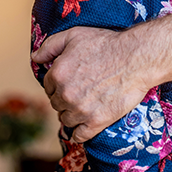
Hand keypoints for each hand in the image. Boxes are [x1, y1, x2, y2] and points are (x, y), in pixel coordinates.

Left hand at [32, 26, 155, 142]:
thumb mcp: (74, 35)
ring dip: (73, 114)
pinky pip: (79, 135)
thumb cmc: (106, 44)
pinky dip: (81, 131)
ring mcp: (80, 110)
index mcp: (57, 74)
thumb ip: (49, 46)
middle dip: (65, 99)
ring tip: (86, 105)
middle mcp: (65, 94)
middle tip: (81, 91)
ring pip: (66, 120)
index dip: (59, 83)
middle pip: (56, 104)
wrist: (136, 58)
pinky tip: (87, 123)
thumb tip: (35, 58)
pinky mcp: (96, 122)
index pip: (49, 87)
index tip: (72, 81)